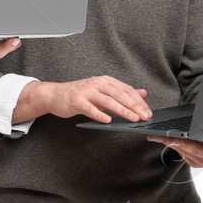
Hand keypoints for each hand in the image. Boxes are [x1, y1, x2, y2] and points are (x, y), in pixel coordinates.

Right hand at [23, 76, 150, 123]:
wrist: (55, 94)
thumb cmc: (79, 94)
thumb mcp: (102, 90)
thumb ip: (122, 92)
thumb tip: (143, 93)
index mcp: (105, 81)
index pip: (126, 90)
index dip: (138, 101)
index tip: (147, 112)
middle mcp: (96, 84)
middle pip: (119, 95)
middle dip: (134, 106)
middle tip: (144, 116)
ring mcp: (86, 92)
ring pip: (107, 101)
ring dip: (122, 110)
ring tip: (132, 118)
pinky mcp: (76, 101)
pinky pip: (90, 109)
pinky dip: (99, 115)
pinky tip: (108, 121)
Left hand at [148, 119, 202, 170]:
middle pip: (197, 149)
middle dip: (183, 141)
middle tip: (170, 134)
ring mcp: (201, 160)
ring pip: (184, 150)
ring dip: (171, 142)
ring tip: (157, 134)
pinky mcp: (191, 161)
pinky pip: (179, 151)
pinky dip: (168, 143)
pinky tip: (156, 136)